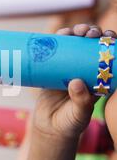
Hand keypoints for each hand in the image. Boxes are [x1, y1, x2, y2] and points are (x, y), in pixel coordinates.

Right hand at [33, 24, 115, 140]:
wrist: (49, 127)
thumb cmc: (71, 122)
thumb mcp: (80, 114)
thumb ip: (81, 101)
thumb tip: (76, 82)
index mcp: (98, 77)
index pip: (107, 55)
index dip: (109, 42)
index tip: (108, 37)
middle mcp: (84, 69)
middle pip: (90, 44)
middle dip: (92, 33)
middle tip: (89, 33)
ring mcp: (67, 67)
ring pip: (73, 44)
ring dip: (75, 32)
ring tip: (74, 32)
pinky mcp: (51, 69)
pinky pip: (54, 51)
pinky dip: (56, 40)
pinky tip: (59, 34)